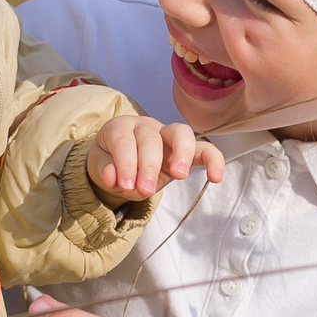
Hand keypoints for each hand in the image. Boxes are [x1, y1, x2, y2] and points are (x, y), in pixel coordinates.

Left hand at [85, 113, 224, 204]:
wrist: (119, 161)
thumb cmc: (111, 161)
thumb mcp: (100, 167)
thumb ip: (105, 170)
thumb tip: (113, 176)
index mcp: (121, 127)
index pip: (125, 141)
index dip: (125, 163)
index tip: (125, 185)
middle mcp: (146, 126)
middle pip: (151, 137)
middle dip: (148, 165)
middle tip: (144, 190)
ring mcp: (167, 134)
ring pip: (180, 133)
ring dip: (181, 154)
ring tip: (179, 176)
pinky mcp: (185, 149)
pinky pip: (203, 149)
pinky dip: (213, 159)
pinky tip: (216, 177)